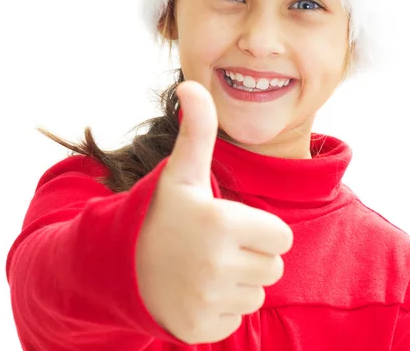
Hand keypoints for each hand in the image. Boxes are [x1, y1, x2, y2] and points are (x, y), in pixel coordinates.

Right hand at [135, 80, 292, 344]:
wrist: (127, 262)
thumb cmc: (165, 213)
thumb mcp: (183, 172)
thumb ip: (197, 130)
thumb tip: (192, 84)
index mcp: (222, 225)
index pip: (282, 236)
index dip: (260, 227)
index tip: (230, 222)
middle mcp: (217, 267)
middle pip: (273, 267)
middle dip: (252, 254)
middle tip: (216, 244)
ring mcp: (209, 302)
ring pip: (257, 293)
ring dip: (239, 280)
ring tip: (206, 265)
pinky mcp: (202, 329)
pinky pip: (237, 317)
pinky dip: (223, 306)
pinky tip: (198, 289)